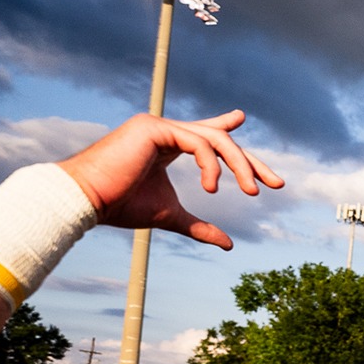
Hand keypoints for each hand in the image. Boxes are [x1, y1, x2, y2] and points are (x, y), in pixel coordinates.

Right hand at [55, 110, 283, 249]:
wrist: (87, 201)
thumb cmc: (121, 206)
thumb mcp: (171, 217)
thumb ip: (199, 227)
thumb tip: (229, 244)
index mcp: (166, 143)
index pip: (205, 134)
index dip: (226, 127)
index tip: (242, 119)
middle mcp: (163, 129)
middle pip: (219, 137)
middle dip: (250, 161)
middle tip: (275, 184)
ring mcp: (158, 125)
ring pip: (215, 139)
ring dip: (240, 166)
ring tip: (250, 191)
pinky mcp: (153, 127)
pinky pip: (198, 142)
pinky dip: (211, 164)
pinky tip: (211, 187)